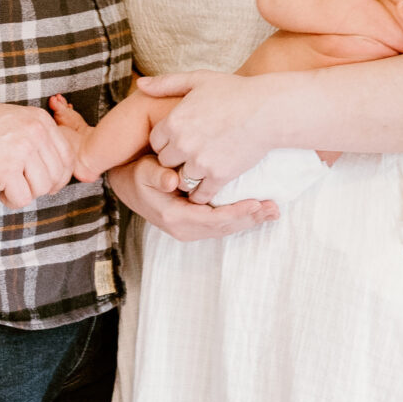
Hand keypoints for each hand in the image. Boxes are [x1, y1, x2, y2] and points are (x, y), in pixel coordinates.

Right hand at [0, 101, 77, 209]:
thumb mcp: (19, 119)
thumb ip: (38, 136)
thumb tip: (54, 167)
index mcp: (42, 122)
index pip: (67, 156)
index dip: (62, 176)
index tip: (52, 184)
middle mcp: (36, 135)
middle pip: (56, 174)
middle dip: (44, 187)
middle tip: (28, 189)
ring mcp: (22, 153)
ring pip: (41, 188)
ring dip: (27, 193)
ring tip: (10, 188)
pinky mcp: (7, 171)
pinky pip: (22, 197)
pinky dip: (13, 201)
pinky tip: (2, 193)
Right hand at [106, 152, 277, 238]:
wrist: (128, 186)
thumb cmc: (138, 175)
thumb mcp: (143, 172)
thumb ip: (157, 176)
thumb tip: (172, 181)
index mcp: (174, 217)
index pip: (213, 219)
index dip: (237, 212)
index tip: (257, 203)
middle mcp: (184, 229)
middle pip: (225, 227)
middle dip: (250, 219)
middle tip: (274, 209)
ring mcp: (191, 229)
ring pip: (226, 228)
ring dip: (250, 220)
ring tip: (273, 211)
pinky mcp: (196, 225)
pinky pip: (222, 224)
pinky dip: (242, 218)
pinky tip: (259, 211)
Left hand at [135, 72, 272, 201]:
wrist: (268, 110)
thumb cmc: (235, 91)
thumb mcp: (199, 80)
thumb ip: (167, 83)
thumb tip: (140, 84)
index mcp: (174, 121)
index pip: (155, 142)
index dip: (167, 141)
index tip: (181, 139)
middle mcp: (183, 143)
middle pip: (165, 162)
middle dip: (176, 160)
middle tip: (190, 156)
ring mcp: (200, 162)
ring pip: (181, 180)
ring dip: (188, 177)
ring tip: (200, 171)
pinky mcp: (218, 176)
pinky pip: (200, 194)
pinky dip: (202, 194)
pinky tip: (209, 186)